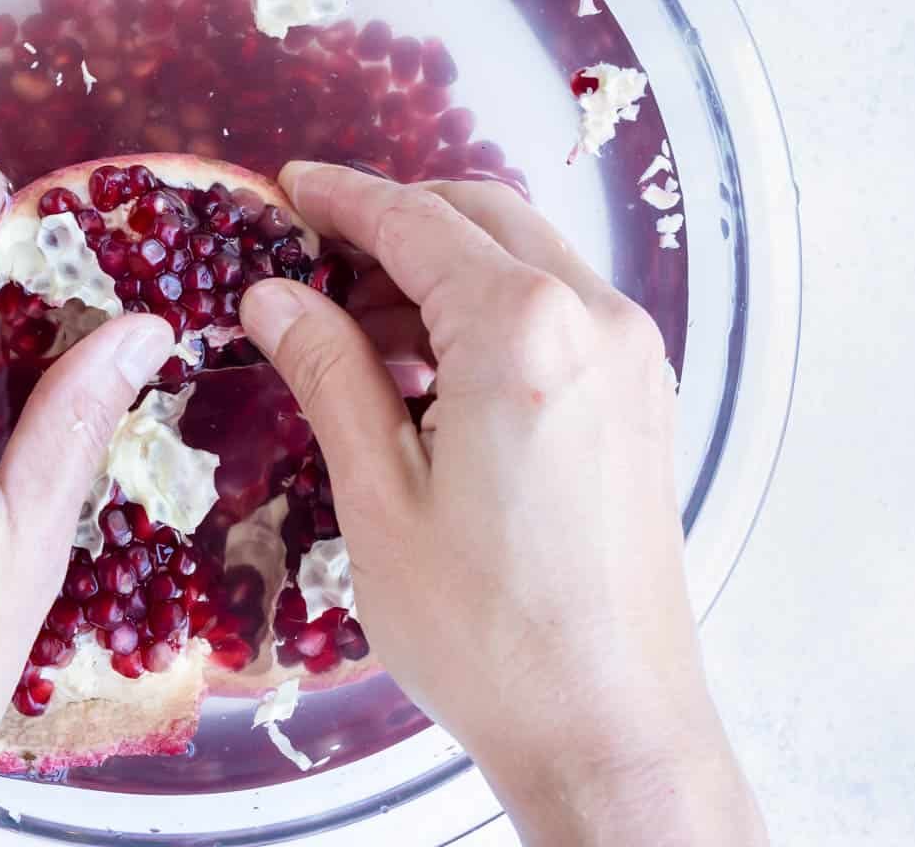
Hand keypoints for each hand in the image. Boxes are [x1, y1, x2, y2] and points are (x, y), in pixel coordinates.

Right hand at [239, 162, 764, 846]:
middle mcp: (596, 322)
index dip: (344, 198)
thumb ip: (328, 373)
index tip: (288, 188)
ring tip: (356, 332)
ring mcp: (632, 359)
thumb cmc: (489, 631)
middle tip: (313, 260)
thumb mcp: (378, 496)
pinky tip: (429, 373)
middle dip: (396, 223)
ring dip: (443, 268)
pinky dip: (490, 311)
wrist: (608, 726)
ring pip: (526, 259)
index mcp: (524, 332)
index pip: (418, 221)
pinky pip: (559, 312)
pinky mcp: (640, 400)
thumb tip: (273, 296)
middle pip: (483, 217)